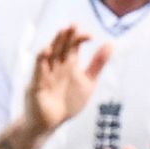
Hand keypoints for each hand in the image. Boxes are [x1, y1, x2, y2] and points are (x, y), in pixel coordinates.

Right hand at [3, 25, 113, 148]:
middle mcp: (57, 65)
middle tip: (73, 25)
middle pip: (61, 46)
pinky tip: (47, 50)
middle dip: (67, 36)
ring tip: (62, 32)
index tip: (90, 36)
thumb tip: (112, 44)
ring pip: (50, 54)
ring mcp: (47, 73)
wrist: (51, 123)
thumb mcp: (88, 82)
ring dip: (55, 42)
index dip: (80, 38)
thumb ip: (98, 64)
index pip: (73, 46)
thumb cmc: (68, 102)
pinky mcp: (37, 84)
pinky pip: (38, 69)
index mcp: (69, 64)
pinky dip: (42, 60)